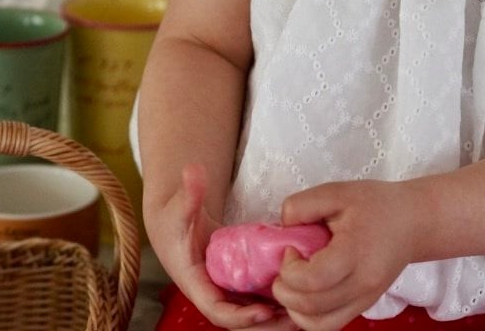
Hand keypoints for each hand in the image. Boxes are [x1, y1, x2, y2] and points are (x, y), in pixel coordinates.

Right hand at [145, 163, 294, 330]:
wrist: (177, 225)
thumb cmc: (176, 218)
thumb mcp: (180, 205)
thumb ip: (188, 191)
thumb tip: (193, 170)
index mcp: (196, 283)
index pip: (217, 311)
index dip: (241, 316)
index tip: (265, 311)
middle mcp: (213, 293)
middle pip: (241, 321)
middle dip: (268, 325)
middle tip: (298, 319)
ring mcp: (227, 291)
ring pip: (253, 314)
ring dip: (277, 319)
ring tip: (307, 313)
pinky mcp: (239, 285)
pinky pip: (259, 301)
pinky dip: (279, 304)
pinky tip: (303, 297)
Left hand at [272, 180, 421, 330]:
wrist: (413, 223)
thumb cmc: (376, 205)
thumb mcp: (337, 192)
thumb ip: (303, 205)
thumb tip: (283, 228)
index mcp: (355, 254)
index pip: (313, 280)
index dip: (290, 268)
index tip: (291, 248)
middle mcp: (362, 285)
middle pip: (311, 307)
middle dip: (284, 291)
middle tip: (284, 268)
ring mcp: (365, 300)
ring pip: (318, 325)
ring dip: (294, 309)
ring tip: (293, 284)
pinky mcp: (363, 306)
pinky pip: (329, 325)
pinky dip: (309, 316)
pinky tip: (306, 293)